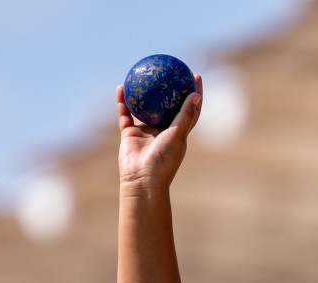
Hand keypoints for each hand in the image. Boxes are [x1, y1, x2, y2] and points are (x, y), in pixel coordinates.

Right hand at [116, 75, 202, 196]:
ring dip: (143, 91)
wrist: (141, 180)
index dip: (195, 93)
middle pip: (167, 104)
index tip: (195, 75)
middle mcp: (162, 131)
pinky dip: (123, 101)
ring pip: (144, 107)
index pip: (191, 109)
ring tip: (142, 72)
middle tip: (169, 68)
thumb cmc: (164, 160)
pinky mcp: (130, 134)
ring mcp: (146, 132)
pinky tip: (122, 86)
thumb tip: (196, 94)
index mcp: (179, 132)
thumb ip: (185, 115)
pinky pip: (125, 114)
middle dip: (168, 87)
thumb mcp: (177, 135)